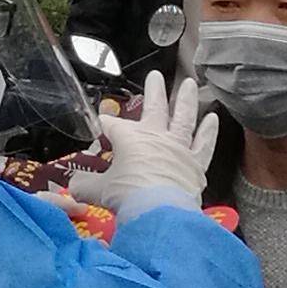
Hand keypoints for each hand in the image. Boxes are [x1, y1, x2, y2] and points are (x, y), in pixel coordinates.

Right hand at [80, 68, 216, 225]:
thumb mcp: (98, 191)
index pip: (113, 125)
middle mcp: (155, 136)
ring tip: (190, 83)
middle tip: (155, 76)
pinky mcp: (195, 163)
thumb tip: (73, 186)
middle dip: (153, 91)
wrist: (158, 211)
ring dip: (186, 100)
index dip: (105, 123)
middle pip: (154, 107)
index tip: (101, 124)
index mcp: (129, 138)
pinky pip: (204, 143)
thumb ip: (85, 185)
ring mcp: (178, 147)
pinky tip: (213, 118)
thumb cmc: (127, 196)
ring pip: (184, 117)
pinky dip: (209, 131)